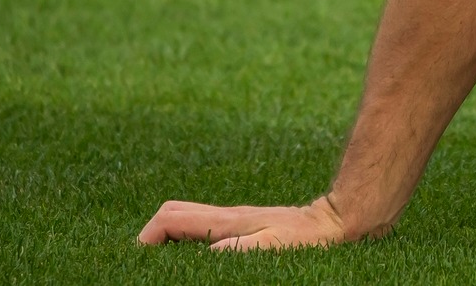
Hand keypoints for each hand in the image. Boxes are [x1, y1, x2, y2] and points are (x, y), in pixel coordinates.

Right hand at [137, 193, 358, 250]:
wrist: (339, 222)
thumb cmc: (308, 239)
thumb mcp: (270, 247)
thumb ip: (237, 248)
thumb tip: (207, 251)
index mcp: (224, 221)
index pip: (169, 218)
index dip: (145, 238)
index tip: (136, 262)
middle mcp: (225, 215)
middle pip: (173, 213)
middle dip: (150, 234)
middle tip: (141, 263)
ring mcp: (235, 218)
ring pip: (187, 217)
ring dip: (167, 235)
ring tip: (159, 262)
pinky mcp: (247, 225)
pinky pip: (205, 225)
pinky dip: (188, 236)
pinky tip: (193, 256)